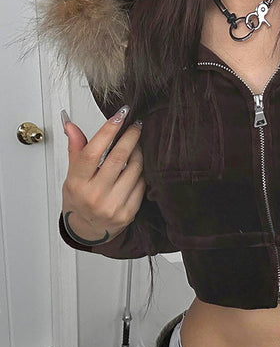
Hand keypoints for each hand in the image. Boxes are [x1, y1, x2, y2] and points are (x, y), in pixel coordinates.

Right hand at [61, 106, 145, 245]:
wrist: (89, 230)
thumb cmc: (80, 200)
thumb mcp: (72, 176)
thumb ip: (76, 150)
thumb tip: (70, 124)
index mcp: (78, 183)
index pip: (92, 151)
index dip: (107, 130)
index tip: (119, 115)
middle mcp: (95, 195)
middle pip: (118, 158)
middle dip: (130, 136)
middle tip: (136, 125)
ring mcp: (113, 206)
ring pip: (134, 169)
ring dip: (138, 153)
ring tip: (136, 146)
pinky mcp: (129, 213)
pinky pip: (142, 184)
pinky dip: (141, 172)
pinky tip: (137, 167)